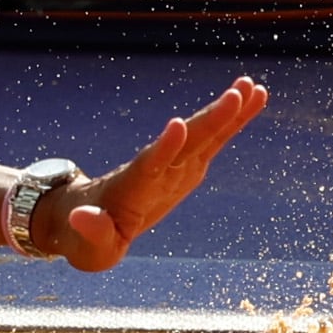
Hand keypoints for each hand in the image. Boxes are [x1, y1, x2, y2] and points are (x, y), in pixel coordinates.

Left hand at [53, 77, 269, 272]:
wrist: (84, 220)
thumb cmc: (86, 238)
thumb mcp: (89, 245)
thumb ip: (92, 230)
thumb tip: (80, 217)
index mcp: (134, 186)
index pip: (151, 164)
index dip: (165, 147)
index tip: (177, 124)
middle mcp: (156, 169)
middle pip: (187, 142)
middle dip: (211, 120)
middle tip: (236, 94)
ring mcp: (173, 168)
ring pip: (203, 136)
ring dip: (226, 112)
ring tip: (252, 87)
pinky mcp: (185, 169)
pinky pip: (212, 144)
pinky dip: (231, 125)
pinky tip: (253, 102)